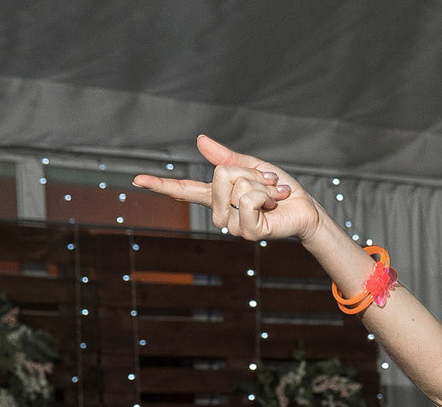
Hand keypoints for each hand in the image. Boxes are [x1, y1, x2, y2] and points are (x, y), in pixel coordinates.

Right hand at [134, 136, 321, 243]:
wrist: (305, 209)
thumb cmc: (280, 191)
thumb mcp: (252, 166)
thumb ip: (226, 157)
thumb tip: (199, 140)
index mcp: (218, 195)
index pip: (184, 190)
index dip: (161, 185)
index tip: (136, 180)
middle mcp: (221, 212)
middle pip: (220, 177)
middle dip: (248, 173)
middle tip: (268, 184)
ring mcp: (233, 225)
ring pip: (235, 188)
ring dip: (260, 184)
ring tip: (273, 194)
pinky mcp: (248, 232)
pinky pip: (247, 202)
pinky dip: (265, 196)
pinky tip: (274, 203)